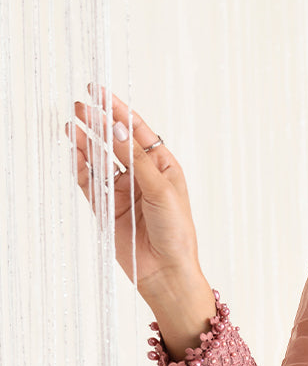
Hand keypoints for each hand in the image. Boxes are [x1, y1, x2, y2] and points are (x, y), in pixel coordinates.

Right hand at [63, 85, 202, 297]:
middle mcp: (142, 175)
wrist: (166, 272)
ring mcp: (123, 191)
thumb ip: (136, 159)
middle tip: (81, 106)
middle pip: (115, 142)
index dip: (119, 110)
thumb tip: (117, 126)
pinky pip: (90, 182)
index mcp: (163, 166)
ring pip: (100, 160)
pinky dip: (80, 166)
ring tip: (72, 125)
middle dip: (99, 123)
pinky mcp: (107, 208)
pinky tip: (73, 151)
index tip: (100, 92)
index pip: (138, 131)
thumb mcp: (161, 190)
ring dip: (87, 142)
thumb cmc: (176, 233)